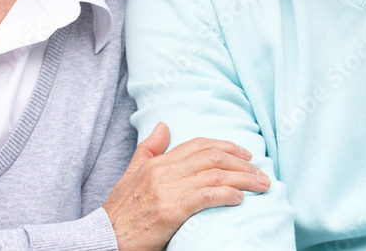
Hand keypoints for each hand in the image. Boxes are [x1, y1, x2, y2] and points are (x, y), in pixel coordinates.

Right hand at [102, 122, 270, 250]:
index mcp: (156, 163)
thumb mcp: (130, 175)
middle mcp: (162, 172)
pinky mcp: (169, 212)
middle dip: (241, 162)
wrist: (104, 240)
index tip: (246, 154)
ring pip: (214, 174)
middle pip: (211, 156)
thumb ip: (149, 150)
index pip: (198, 145)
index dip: (226, 146)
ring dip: (243, 179)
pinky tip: (240, 198)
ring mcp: (166, 191)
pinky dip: (226, 194)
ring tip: (260, 185)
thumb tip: (163, 125)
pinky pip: (205, 196)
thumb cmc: (119, 212)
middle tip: (261, 172)